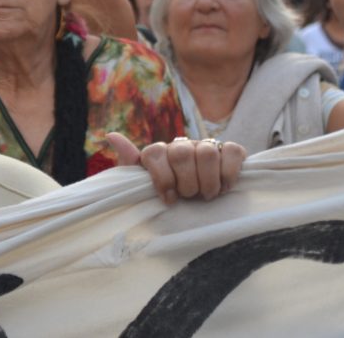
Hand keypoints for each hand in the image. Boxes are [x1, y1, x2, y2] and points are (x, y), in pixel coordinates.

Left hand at [107, 133, 246, 203]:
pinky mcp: (229, 151)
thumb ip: (129, 164)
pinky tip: (224, 187)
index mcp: (159, 153)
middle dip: (187, 183)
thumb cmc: (165, 198)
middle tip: (190, 198)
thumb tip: (111, 135)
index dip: (162, 178)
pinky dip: (229, 172)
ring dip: (208, 181)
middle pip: (182, 153)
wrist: (197, 207)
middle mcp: (182, 145)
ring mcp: (206, 145)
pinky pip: (232, 151)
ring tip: (207, 196)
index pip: (155, 152)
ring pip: (207, 152)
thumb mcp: (143, 187)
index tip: (168, 200)